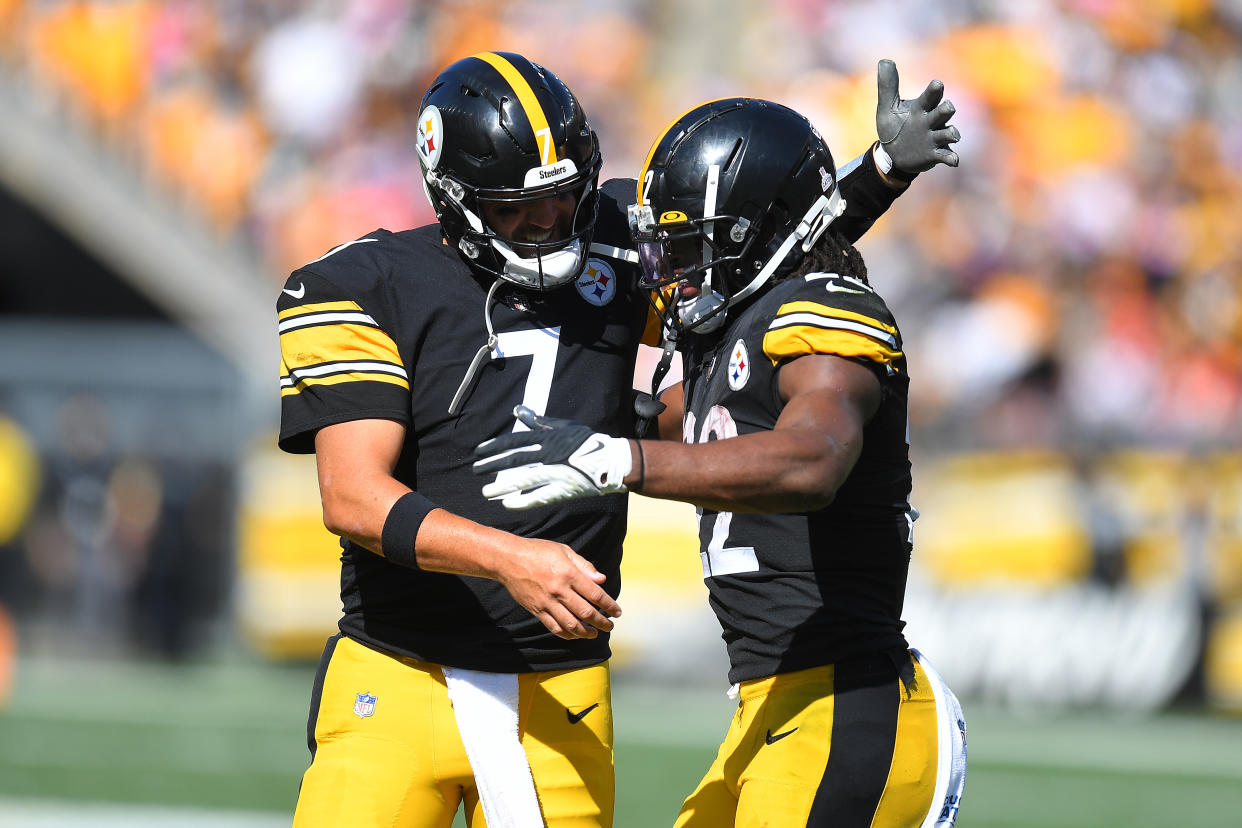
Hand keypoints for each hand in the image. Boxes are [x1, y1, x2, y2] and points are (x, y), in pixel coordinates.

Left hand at [473, 405, 631, 508]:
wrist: (611, 461)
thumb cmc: (585, 441)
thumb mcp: (563, 425)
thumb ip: (538, 420)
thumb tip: (517, 410)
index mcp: (548, 437)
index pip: (514, 442)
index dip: (494, 447)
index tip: (478, 452)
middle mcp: (549, 454)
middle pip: (514, 461)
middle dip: (492, 466)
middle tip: (476, 470)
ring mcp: (556, 473)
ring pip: (523, 480)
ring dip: (502, 487)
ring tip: (486, 492)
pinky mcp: (564, 490)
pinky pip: (540, 497)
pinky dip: (523, 501)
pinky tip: (507, 504)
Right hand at [499, 535, 620, 639]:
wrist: (508, 559)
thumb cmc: (538, 551)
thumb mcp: (564, 551)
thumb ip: (584, 566)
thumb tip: (602, 579)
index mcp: (569, 574)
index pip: (596, 595)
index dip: (609, 605)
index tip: (617, 612)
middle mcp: (560, 590)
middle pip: (586, 612)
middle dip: (601, 622)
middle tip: (610, 626)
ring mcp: (547, 602)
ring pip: (571, 624)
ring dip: (586, 632)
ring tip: (594, 634)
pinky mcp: (537, 610)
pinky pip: (554, 627)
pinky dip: (567, 634)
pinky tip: (575, 635)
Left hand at [875, 58, 960, 173]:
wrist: (893, 155)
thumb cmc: (893, 128)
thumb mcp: (887, 108)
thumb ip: (887, 86)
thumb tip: (884, 60)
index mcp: (921, 108)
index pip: (929, 97)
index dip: (934, 91)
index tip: (937, 84)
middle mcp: (931, 121)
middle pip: (943, 112)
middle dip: (946, 110)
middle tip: (947, 108)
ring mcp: (934, 138)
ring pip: (948, 133)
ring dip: (951, 133)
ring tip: (953, 134)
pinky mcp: (935, 154)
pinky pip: (946, 155)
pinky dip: (951, 157)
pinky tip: (954, 160)